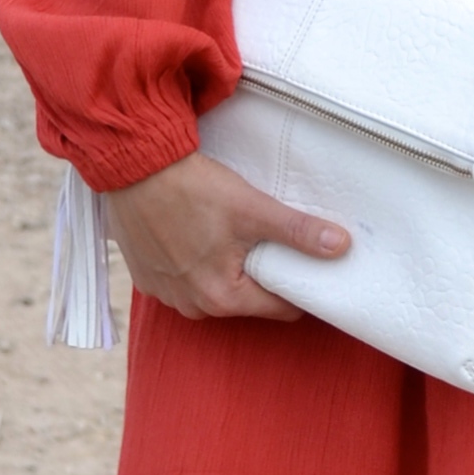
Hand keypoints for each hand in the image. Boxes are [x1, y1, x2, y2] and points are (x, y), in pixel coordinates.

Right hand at [105, 148, 350, 324]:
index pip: (282, 307)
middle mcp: (193, 307)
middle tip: (263, 237)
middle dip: (260, 273)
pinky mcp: (147, 278)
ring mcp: (166, 294)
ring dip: (225, 268)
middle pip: (247, 299)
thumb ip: (298, 232)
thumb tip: (340, 247)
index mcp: (223, 298)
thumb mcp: (252, 209)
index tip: (303, 260)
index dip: (298, 284)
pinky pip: (184, 279)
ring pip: (215, 290)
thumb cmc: (191, 188)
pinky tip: (194, 233)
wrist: (133, 166)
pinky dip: (194, 262)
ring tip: (226, 232)